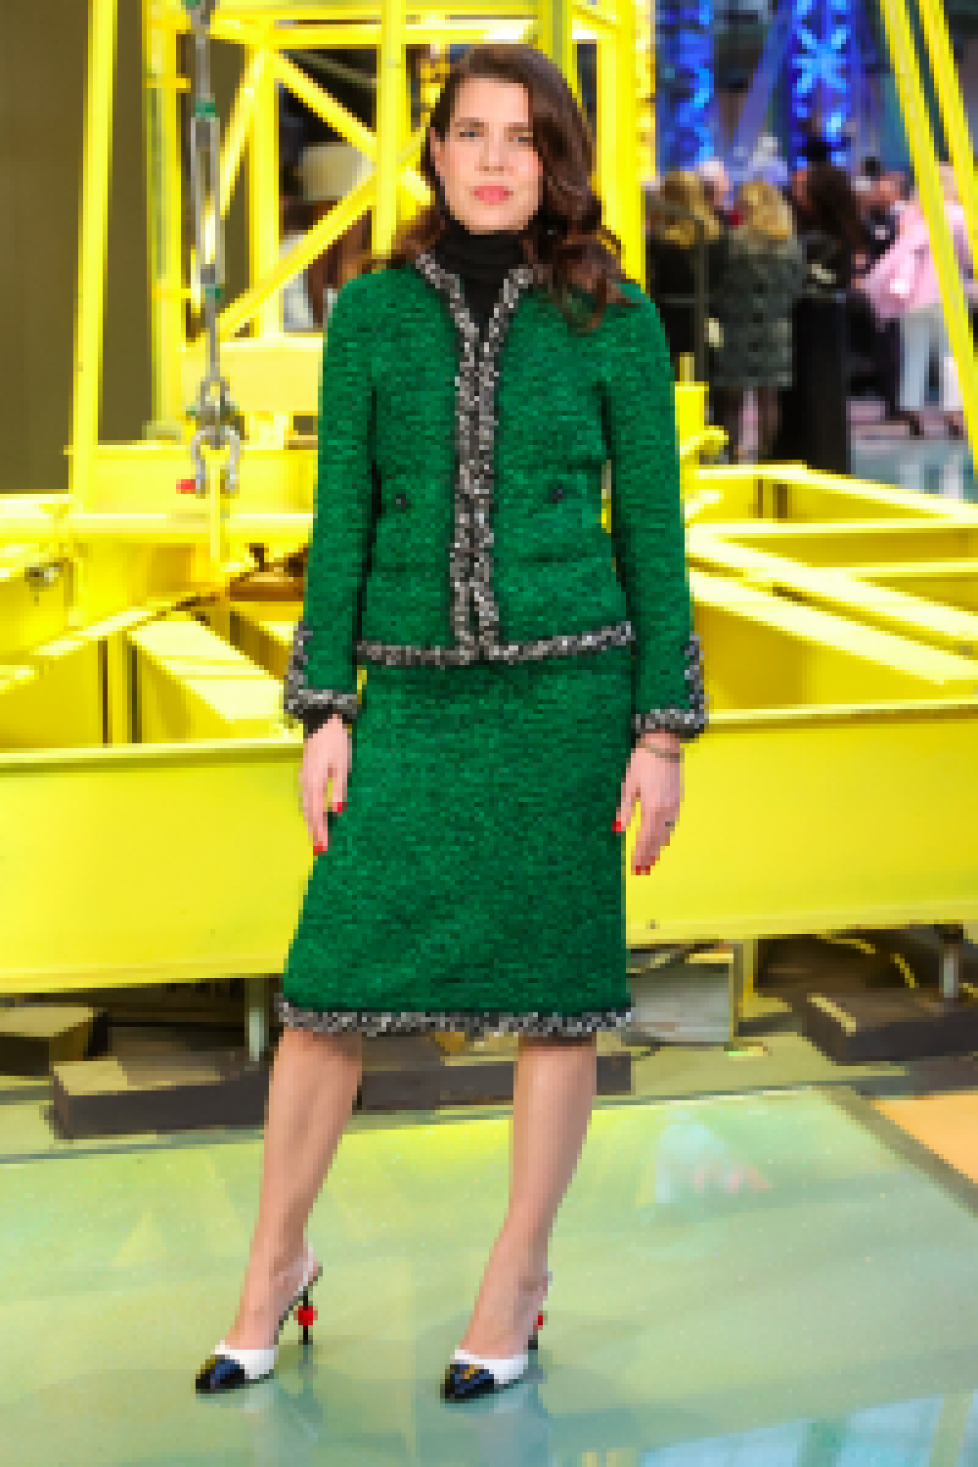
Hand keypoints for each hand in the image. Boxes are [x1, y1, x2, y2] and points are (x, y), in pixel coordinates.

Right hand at [301, 714, 350, 851]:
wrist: (322, 722)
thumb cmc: (336, 743)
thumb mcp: (342, 767)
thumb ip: (339, 790)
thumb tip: (337, 811)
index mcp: (314, 782)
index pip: (316, 813)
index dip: (320, 831)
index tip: (324, 847)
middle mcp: (305, 782)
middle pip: (308, 813)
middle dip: (313, 831)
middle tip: (319, 849)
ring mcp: (302, 778)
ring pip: (304, 806)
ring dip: (310, 823)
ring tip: (316, 838)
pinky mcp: (304, 775)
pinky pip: (304, 798)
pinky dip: (308, 811)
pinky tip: (312, 817)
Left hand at [615, 744, 682, 873]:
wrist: (665, 743)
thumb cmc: (643, 761)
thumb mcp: (629, 784)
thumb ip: (625, 808)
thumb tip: (619, 829)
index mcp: (652, 807)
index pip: (645, 838)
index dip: (639, 854)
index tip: (634, 867)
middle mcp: (666, 810)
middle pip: (657, 839)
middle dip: (649, 856)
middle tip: (642, 871)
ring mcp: (675, 805)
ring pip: (666, 833)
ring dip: (658, 848)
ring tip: (651, 862)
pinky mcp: (678, 799)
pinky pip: (672, 824)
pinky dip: (666, 835)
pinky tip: (662, 841)